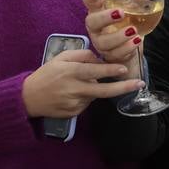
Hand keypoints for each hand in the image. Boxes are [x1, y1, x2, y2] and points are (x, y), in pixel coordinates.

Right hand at [22, 48, 138, 118]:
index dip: (110, 70)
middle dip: (123, 87)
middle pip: (103, 90)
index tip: (125, 69)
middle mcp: (74, 89)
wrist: (28, 98)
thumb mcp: (60, 58)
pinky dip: (86, 97)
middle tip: (140, 84)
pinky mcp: (74, 113)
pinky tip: (72, 94)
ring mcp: (74, 103)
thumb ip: (81, 55)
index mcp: (70, 72)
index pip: (95, 71)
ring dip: (95, 89)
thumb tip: (99, 58)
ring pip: (95, 95)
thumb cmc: (46, 74)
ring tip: (76, 85)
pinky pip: (87, 103)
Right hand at [82, 0, 142, 64]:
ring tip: (133, 30)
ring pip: (103, 41)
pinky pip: (115, 54)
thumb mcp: (132, 4)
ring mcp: (101, 41)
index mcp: (97, 9)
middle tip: (121, 12)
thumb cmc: (126, 19)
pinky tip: (137, 40)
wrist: (130, 44)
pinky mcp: (110, 55)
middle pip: (92, 21)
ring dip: (118, 36)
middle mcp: (95, 26)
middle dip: (105, 17)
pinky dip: (127, 48)